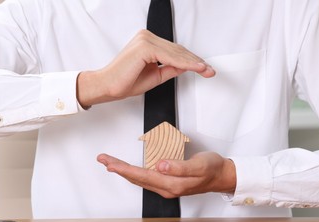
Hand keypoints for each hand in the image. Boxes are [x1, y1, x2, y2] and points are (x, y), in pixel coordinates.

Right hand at [77, 29, 214, 107]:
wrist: (107, 87)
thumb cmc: (125, 82)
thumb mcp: (155, 75)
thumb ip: (170, 68)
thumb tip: (185, 67)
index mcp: (147, 42)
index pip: (174, 50)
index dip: (191, 60)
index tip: (204, 69)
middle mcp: (146, 37)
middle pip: (178, 50)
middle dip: (196, 62)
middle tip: (210, 71)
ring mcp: (145, 40)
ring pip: (176, 53)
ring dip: (193, 63)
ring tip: (207, 71)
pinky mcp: (145, 47)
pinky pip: (170, 56)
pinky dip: (184, 63)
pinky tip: (196, 68)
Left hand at [97, 152, 235, 197]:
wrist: (221, 176)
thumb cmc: (212, 169)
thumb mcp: (199, 165)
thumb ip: (179, 166)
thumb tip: (160, 165)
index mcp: (172, 184)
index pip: (142, 175)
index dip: (124, 168)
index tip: (110, 162)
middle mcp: (166, 188)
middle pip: (136, 178)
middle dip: (118, 169)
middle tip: (103, 159)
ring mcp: (167, 187)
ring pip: (140, 179)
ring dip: (124, 171)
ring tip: (110, 163)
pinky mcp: (168, 183)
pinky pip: (146, 178)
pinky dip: (134, 173)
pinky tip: (129, 169)